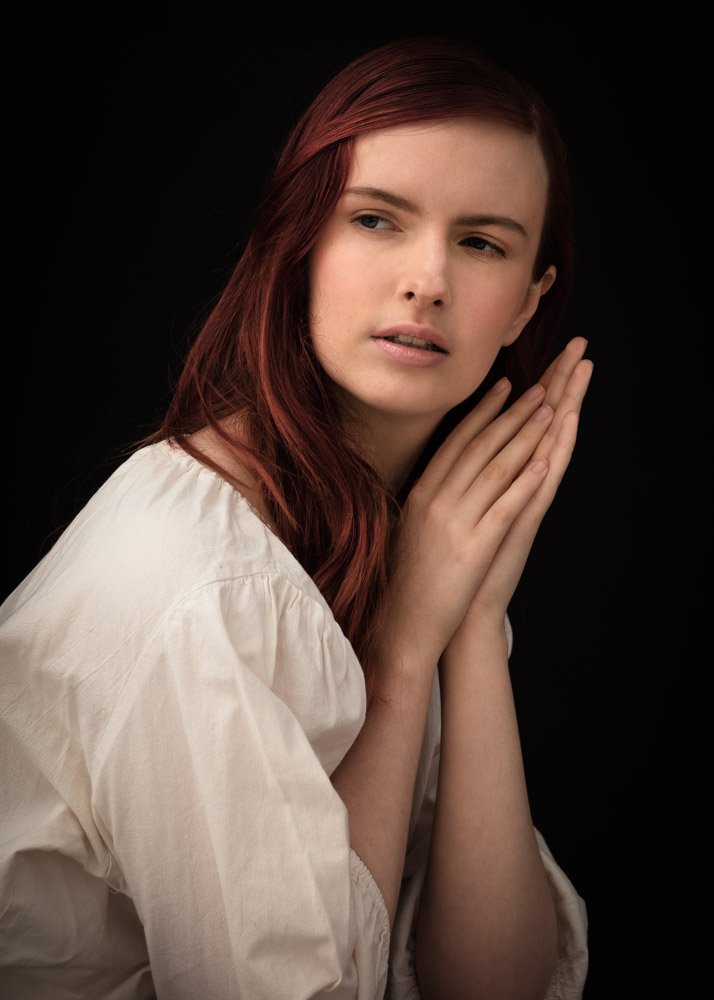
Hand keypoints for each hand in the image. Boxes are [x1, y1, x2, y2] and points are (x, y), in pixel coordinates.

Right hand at [383, 338, 591, 666]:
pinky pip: (504, 506)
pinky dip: (524, 482)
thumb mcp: (406, 530)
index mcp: (420, 494)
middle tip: (538, 386)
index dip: (483, 412)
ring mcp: (455, 523)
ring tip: (549, 410)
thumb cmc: (402, 583)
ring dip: (524, 436)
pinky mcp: (474, 548)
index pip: (456, 442)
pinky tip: (544, 461)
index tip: (504, 387)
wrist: (399, 627)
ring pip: (495, 469)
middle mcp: (435, 501)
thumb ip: (421, 501)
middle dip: (512, 414)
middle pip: (480, 447)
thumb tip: (434, 478)